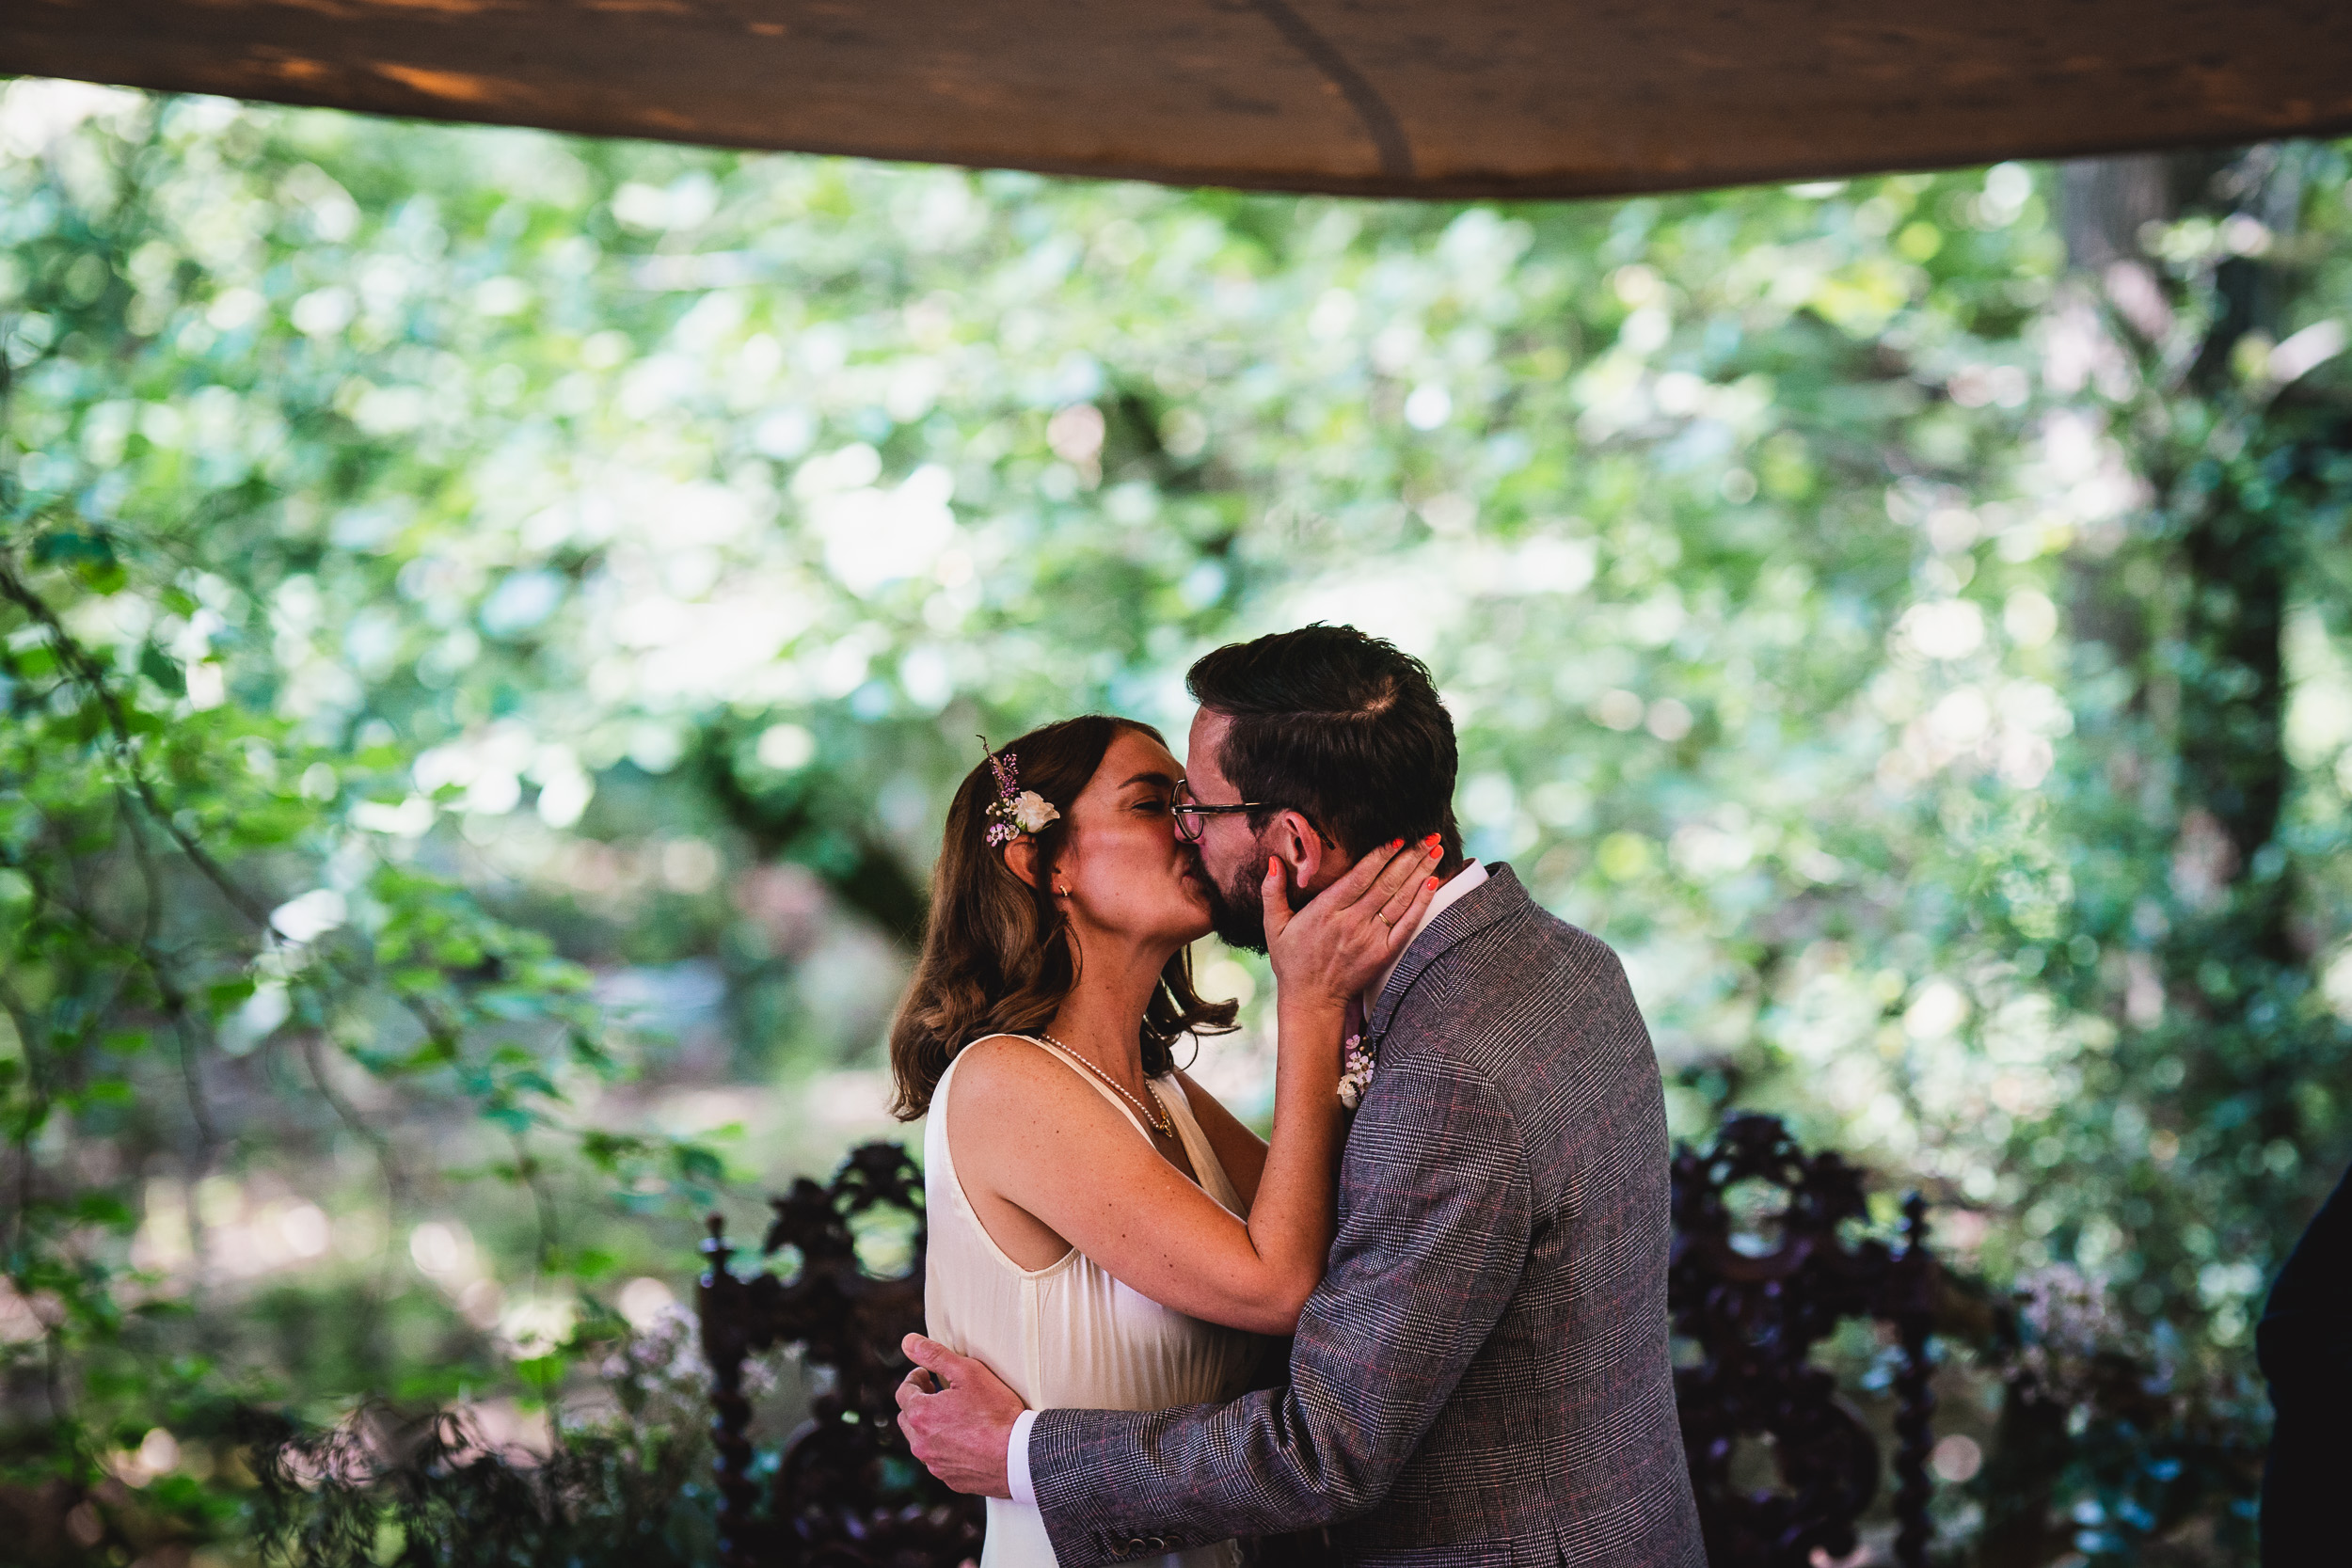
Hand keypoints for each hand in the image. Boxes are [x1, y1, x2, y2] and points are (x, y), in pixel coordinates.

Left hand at [893, 1333, 1025, 1497]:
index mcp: (921, 1415)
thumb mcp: (967, 1372)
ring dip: (929, 1427)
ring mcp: (934, 1464)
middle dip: (918, 1402)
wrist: (1020, 1455)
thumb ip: (934, 1355)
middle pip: (906, 1418)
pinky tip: (965, 1439)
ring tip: (952, 1416)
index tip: (929, 1375)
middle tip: (938, 1392)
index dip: (916, 1379)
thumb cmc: (996, 1411)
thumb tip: (908, 1342)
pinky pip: (938, 1460)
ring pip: (920, 1441)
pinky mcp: (950, 1480)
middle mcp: (921, 1443)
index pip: (903, 1392)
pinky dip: (944, 1448)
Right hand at [1263, 836, 1444, 1010]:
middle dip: (1410, 856)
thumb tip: (1273, 860)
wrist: (1311, 1000)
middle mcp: (1351, 922)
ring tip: (1436, 850)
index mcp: (1325, 911)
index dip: (1380, 855)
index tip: (1396, 838)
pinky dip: (1422, 903)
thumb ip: (1272, 891)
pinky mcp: (1384, 953)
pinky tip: (1433, 883)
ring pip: (1400, 899)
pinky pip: (1407, 924)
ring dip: (1421, 872)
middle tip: (1429, 835)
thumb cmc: (1292, 960)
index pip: (1359, 876)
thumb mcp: (1273, 926)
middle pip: (1386, 883)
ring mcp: (1370, 939)